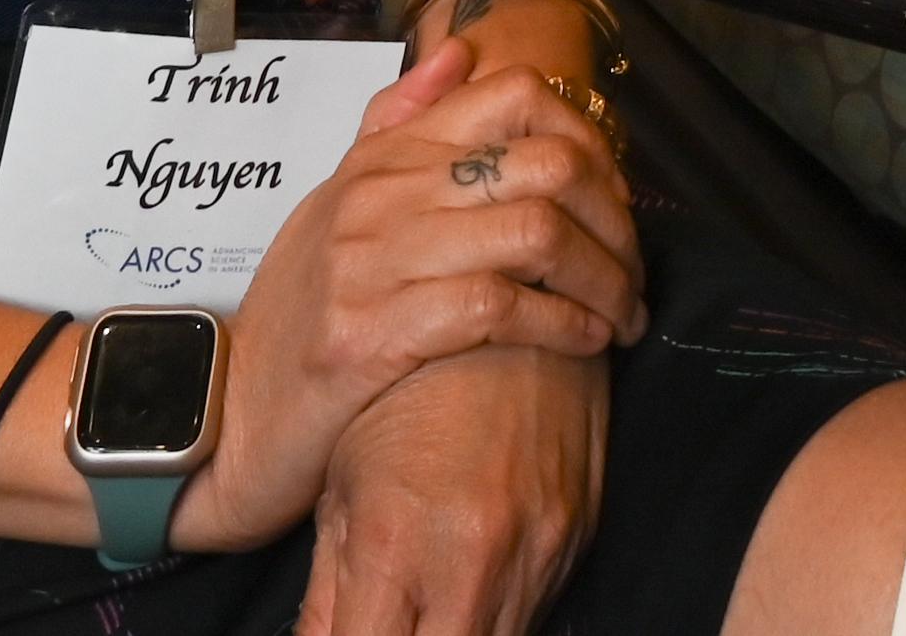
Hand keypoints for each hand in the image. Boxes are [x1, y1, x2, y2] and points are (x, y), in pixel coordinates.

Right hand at [175, 52, 644, 553]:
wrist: (223, 416)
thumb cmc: (297, 315)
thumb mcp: (338, 206)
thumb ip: (397, 127)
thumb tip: (461, 52)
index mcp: (382, 159)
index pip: (514, 97)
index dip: (589, 140)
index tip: (615, 198)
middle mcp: (378, 196)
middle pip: (545, 165)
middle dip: (614, 221)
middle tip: (634, 270)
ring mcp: (371, 263)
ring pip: (534, 235)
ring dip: (602, 280)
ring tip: (623, 314)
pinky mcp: (370, 336)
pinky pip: (497, 307)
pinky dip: (560, 324)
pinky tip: (584, 342)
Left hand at [293, 346, 607, 635]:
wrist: (518, 304)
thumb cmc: (416, 384)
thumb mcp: (345, 480)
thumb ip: (328, 588)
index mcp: (394, 540)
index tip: (346, 635)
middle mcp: (470, 556)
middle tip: (390, 622)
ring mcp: (533, 552)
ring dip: (454, 632)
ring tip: (429, 602)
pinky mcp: (577, 538)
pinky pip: (538, 613)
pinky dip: (501, 612)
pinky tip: (475, 582)